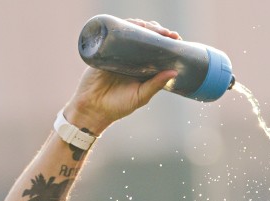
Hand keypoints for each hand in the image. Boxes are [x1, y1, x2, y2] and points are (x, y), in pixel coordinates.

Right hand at [64, 19, 181, 133]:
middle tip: (168, 33)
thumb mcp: (141, 96)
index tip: (176, 38)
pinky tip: (133, 24)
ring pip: (132, 33)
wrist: (92, 107)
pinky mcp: (104, 49)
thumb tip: (174, 72)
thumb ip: (156, 85)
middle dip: (158, 31)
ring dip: (144, 26)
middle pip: (146, 38)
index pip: (157, 50)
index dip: (166, 42)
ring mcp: (118, 52)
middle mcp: (132, 58)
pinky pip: (115, 34)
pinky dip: (124, 26)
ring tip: (154, 27)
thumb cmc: (118, 106)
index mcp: (144, 68)